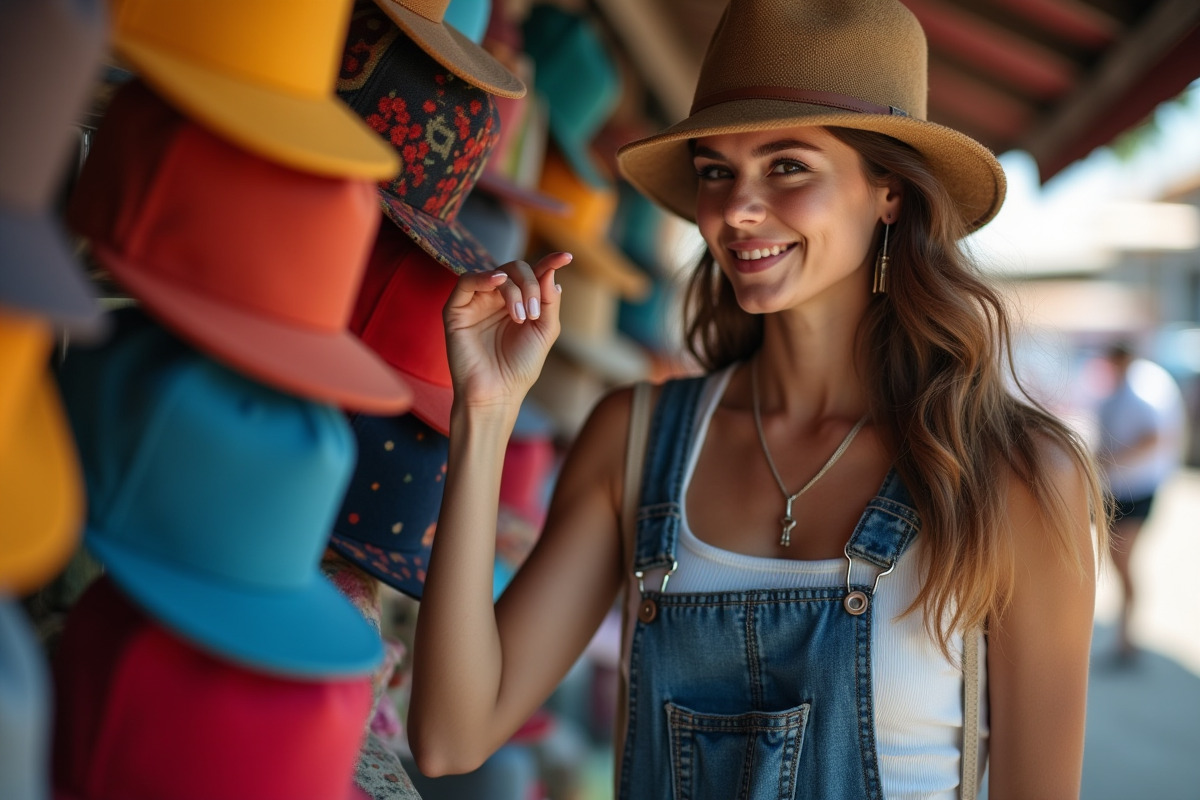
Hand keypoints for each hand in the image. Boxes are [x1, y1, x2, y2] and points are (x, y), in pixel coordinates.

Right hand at [443, 252, 571, 418]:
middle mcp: (497, 299)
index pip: (534, 274)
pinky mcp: (456, 310)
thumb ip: (548, 300)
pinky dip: (483, 276)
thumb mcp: (544, 331)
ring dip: (514, 290)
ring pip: (496, 274)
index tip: (566, 257)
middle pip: (515, 269)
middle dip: (530, 285)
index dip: (549, 263)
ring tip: (520, 317)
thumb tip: (550, 271)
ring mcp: (477, 303)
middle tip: (533, 314)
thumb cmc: (520, 367)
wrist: (497, 393)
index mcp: (519, 302)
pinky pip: (466, 281)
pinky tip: (498, 282)